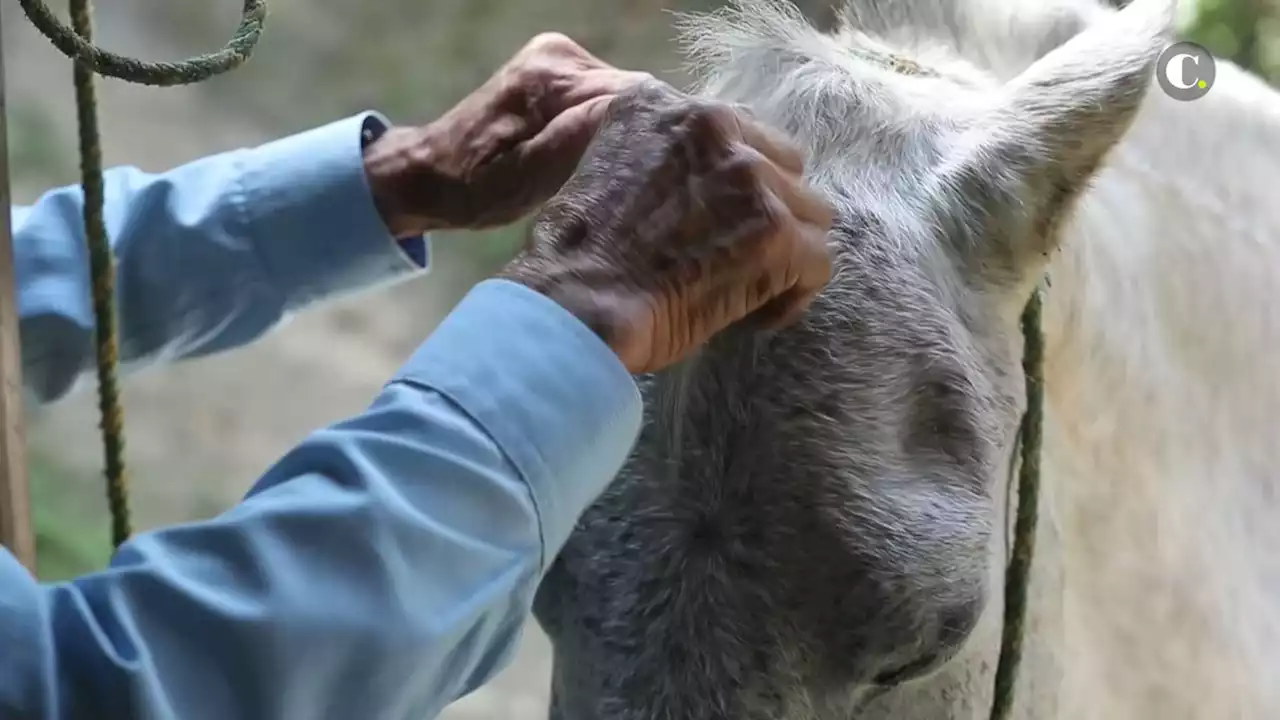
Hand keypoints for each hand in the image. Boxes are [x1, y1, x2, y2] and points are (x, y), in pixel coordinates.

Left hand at [363, 33, 651, 236]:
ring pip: (623, 100)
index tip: (666, 175)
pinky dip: (608, 130)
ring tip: (615, 176)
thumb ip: (580, 138)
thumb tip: (635, 111)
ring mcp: (558, 61)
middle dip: (640, 136)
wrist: (429, 174)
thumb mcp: (529, 175)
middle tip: (641, 184)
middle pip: (632, 94)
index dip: (655, 135)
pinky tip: (598, 159)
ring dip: (624, 135)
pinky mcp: (558, 76)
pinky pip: (604, 101)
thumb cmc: (473, 187)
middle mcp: (558, 55)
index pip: (633, 96)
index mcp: (550, 75)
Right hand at [499, 81, 834, 373]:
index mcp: (662, 106)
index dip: (735, 186)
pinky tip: (756, 318)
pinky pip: (817, 263)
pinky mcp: (775, 232)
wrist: (576, 306)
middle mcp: (711, 126)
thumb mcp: (605, 173)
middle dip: (769, 213)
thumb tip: (697, 190)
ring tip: (750, 291)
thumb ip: (659, 163)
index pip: (738, 133)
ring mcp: (749, 178)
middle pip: (784, 166)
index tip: (716, 224)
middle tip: (737, 258)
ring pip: (809, 214)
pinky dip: (793, 295)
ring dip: (786, 254)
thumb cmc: (575, 261)